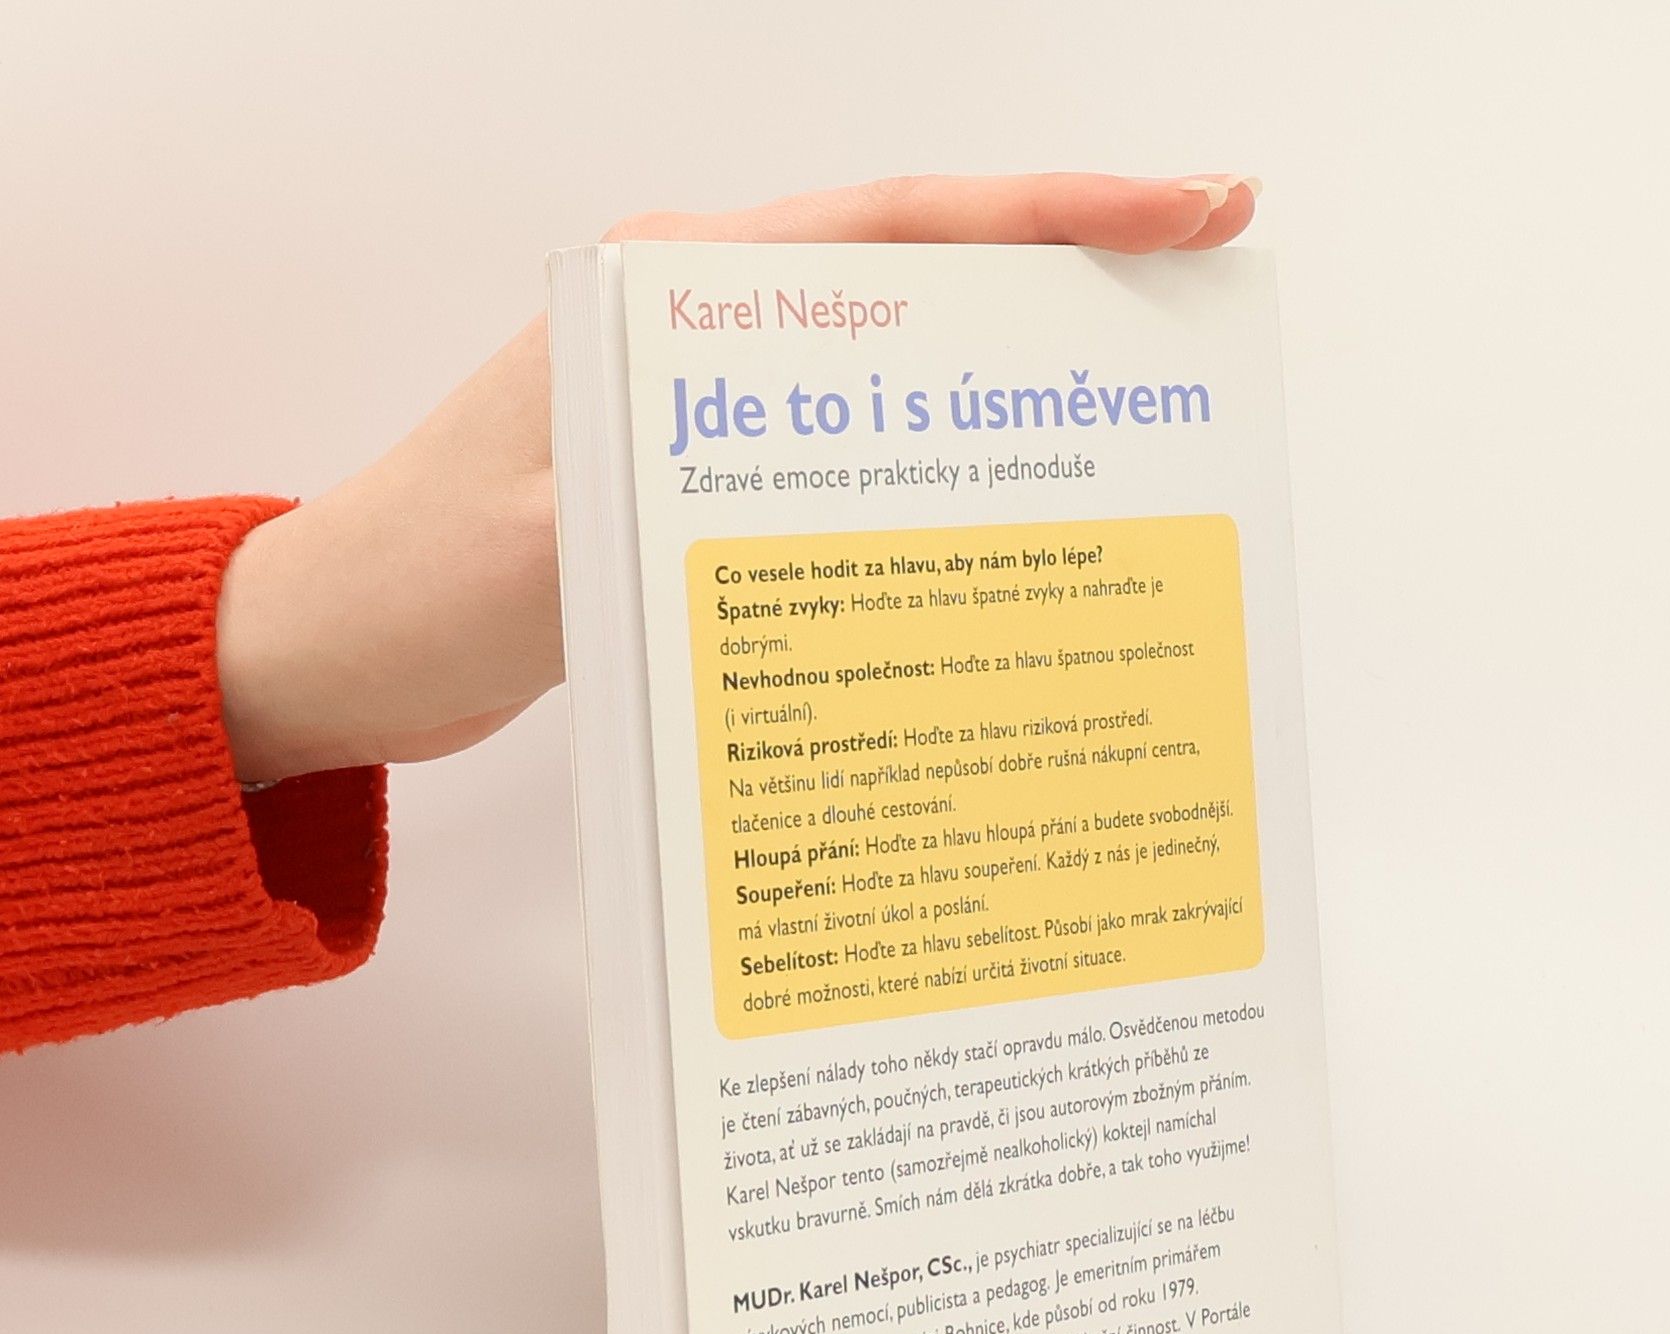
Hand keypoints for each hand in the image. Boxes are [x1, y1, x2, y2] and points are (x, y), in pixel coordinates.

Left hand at [214, 172, 1260, 783]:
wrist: (332, 650)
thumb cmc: (410, 588)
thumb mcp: (539, 552)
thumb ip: (670, 511)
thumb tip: (834, 506)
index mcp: (667, 297)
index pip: (896, 228)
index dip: (1054, 218)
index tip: (1187, 210)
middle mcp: (700, 335)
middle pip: (922, 283)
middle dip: (1068, 286)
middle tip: (1201, 309)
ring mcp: (705, 408)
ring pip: (898, 373)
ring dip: (1010, 387)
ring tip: (1138, 417)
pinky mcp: (701, 485)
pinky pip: (850, 459)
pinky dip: (931, 479)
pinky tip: (998, 526)